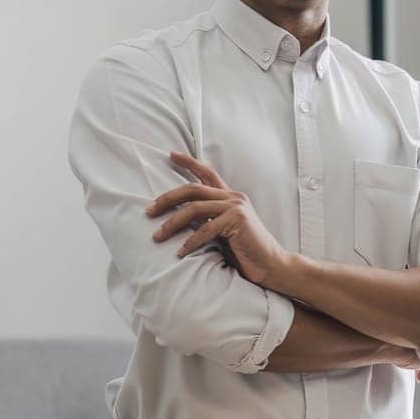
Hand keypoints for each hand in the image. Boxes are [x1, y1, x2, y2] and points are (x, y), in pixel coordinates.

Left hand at [148, 152, 292, 289]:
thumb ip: (208, 218)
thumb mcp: (223, 229)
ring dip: (172, 223)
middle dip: (167, 199)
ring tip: (157, 236)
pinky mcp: (237, 220)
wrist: (271, 264)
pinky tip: (180, 252)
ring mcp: (236, 207)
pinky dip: (190, 242)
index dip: (189, 162)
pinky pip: (206, 229)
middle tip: (148, 212)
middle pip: (192, 189)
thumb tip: (180, 218)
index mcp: (230, 197)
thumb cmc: (245, 250)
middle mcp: (233, 197)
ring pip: (194, 208)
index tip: (170, 154)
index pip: (208, 173)